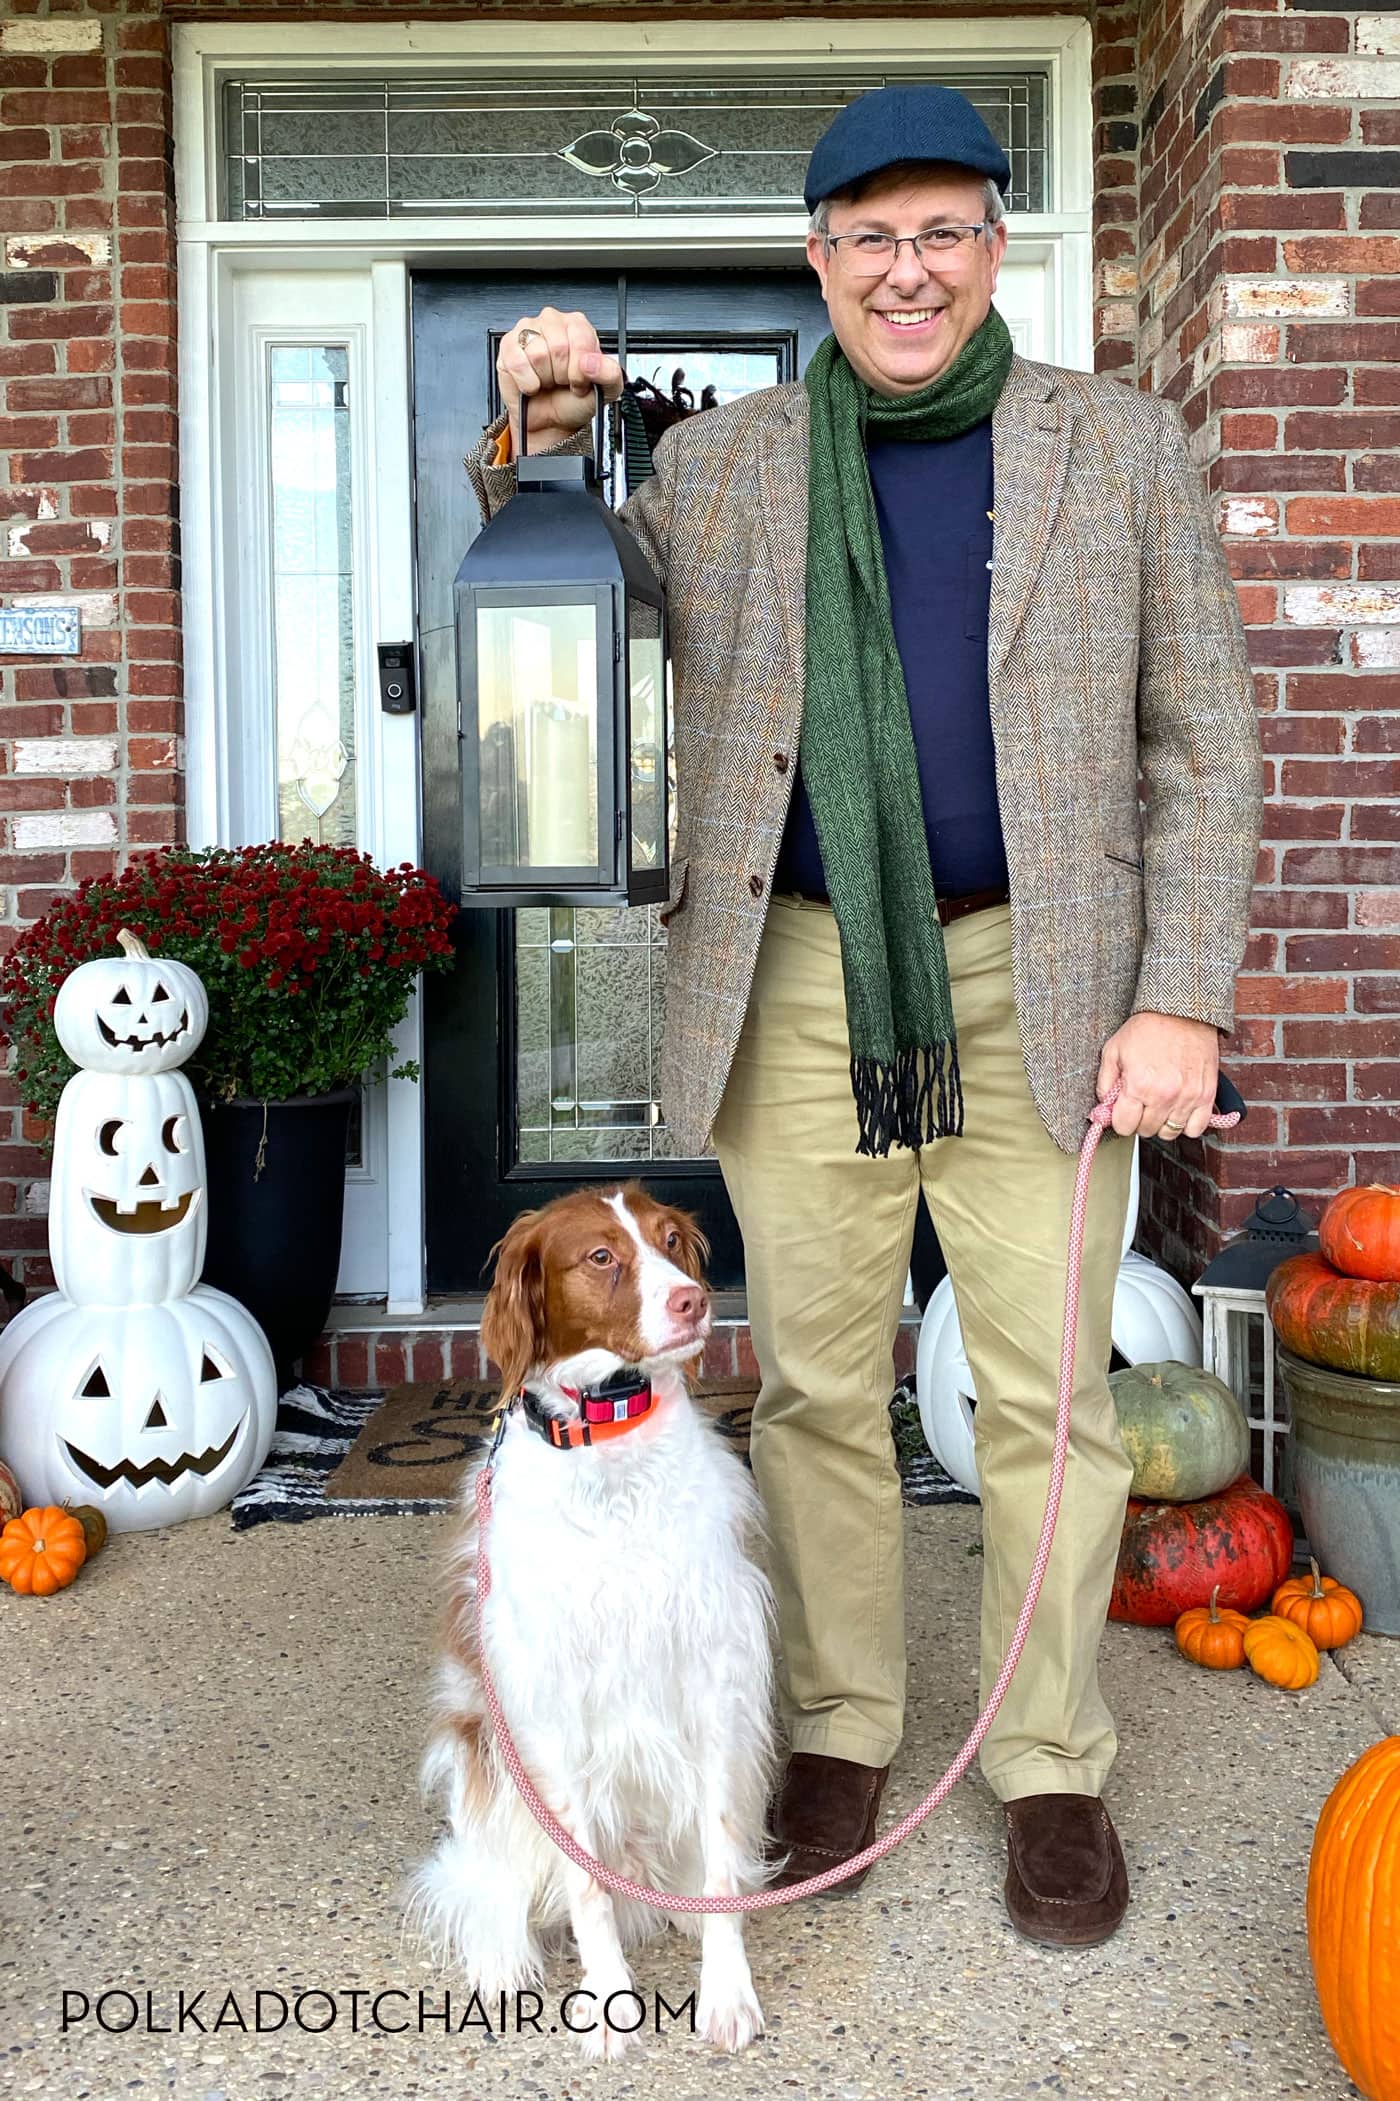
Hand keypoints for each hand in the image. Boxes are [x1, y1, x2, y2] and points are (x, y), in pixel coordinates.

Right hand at [496, 307, 625, 455]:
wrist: (549, 419)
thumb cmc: (572, 399)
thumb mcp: (604, 390)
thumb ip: (610, 374)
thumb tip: (592, 362)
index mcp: (579, 326)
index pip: (581, 340)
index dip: (580, 369)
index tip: (579, 380)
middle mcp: (553, 322)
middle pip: (559, 347)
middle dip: (562, 375)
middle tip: (562, 381)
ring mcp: (528, 330)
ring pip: (538, 355)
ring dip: (544, 378)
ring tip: (547, 380)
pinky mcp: (508, 345)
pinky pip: (518, 363)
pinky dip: (527, 382)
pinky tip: (532, 383)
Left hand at [1095, 1012, 1219, 1139]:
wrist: (1181, 1011)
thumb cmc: (1147, 1029)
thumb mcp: (1113, 1050)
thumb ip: (1104, 1083)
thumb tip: (1103, 1109)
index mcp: (1139, 1085)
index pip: (1124, 1127)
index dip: (1120, 1119)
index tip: (1123, 1110)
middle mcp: (1164, 1096)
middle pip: (1146, 1131)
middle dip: (1139, 1119)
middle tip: (1141, 1102)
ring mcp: (1188, 1097)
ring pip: (1170, 1133)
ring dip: (1162, 1123)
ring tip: (1160, 1104)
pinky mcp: (1207, 1095)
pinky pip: (1196, 1128)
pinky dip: (1187, 1124)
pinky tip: (1178, 1109)